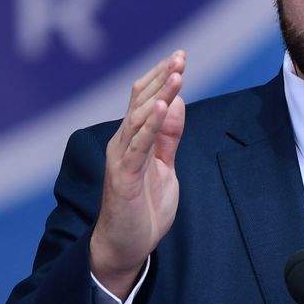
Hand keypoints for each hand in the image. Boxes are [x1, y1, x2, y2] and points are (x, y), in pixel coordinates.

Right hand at [90, 50, 185, 299]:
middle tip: (181, 55)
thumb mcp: (164, 166)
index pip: (145, 99)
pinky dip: (151, 124)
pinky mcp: (124, 177)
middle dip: (162, 77)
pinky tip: (162, 106)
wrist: (126, 247)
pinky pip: (138, 145)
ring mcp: (122, 158)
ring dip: (160, 93)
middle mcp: (123, 142)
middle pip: (141, 101)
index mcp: (133, 139)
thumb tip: (175, 102)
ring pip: (141, 117)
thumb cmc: (144, 208)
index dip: (161, 77)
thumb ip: (168, 136)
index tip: (179, 57)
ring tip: (178, 74)